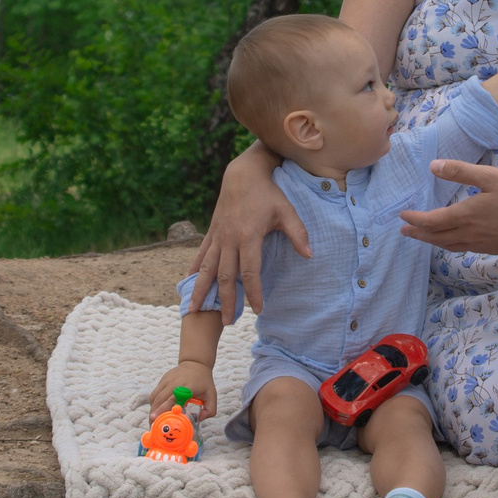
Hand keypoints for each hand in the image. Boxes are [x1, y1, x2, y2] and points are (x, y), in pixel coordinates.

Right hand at [152, 363, 217, 419]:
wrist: (196, 363)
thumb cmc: (204, 381)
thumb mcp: (212, 395)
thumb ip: (210, 410)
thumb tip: (200, 419)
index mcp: (186, 388)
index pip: (171, 400)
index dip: (162, 410)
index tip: (155, 419)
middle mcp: (174, 384)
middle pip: (159, 400)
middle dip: (154, 414)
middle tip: (153, 426)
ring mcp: (167, 380)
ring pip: (154, 397)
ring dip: (152, 409)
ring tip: (154, 420)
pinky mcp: (163, 379)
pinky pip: (155, 393)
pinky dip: (154, 403)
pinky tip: (157, 410)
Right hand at [187, 144, 308, 313]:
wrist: (242, 175)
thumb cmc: (268, 194)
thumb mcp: (286, 211)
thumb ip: (298, 233)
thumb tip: (310, 255)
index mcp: (248, 236)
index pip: (250, 271)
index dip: (254, 292)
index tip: (258, 309)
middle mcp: (229, 239)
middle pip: (226, 276)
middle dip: (226, 300)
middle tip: (227, 322)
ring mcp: (217, 237)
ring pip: (207, 269)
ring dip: (201, 291)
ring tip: (194, 310)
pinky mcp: (211, 233)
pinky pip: (200, 256)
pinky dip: (193, 271)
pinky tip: (186, 285)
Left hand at [399, 160, 497, 255]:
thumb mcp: (491, 177)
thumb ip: (461, 172)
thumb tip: (433, 166)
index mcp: (465, 216)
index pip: (431, 221)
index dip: (415, 219)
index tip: (402, 215)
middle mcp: (468, 234)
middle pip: (436, 237)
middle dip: (418, 233)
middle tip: (404, 230)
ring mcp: (480, 244)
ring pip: (448, 245)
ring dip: (431, 241)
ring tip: (422, 238)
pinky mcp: (491, 249)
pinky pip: (462, 248)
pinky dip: (449, 245)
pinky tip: (452, 240)